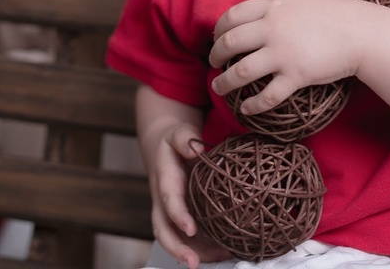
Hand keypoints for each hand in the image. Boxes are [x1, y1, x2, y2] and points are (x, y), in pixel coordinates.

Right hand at [142, 120, 232, 268]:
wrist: (164, 149)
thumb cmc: (174, 142)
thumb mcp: (178, 133)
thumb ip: (185, 138)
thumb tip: (196, 148)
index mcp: (164, 181)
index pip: (168, 201)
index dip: (178, 215)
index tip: (190, 229)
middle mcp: (164, 202)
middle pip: (163, 230)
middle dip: (176, 248)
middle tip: (193, 262)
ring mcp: (172, 213)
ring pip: (177, 239)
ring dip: (196, 253)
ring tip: (222, 257)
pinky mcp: (183, 218)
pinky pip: (191, 238)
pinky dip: (205, 248)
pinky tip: (226, 251)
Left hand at [208, 0, 386, 115]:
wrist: (367, 35)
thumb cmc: (339, 11)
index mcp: (273, 7)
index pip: (232, 16)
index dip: (218, 28)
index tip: (216, 37)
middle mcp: (272, 29)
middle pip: (230, 43)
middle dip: (215, 55)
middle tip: (213, 62)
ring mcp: (283, 54)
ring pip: (241, 72)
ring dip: (224, 83)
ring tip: (217, 88)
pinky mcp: (296, 76)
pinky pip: (267, 95)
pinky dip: (253, 106)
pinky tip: (246, 111)